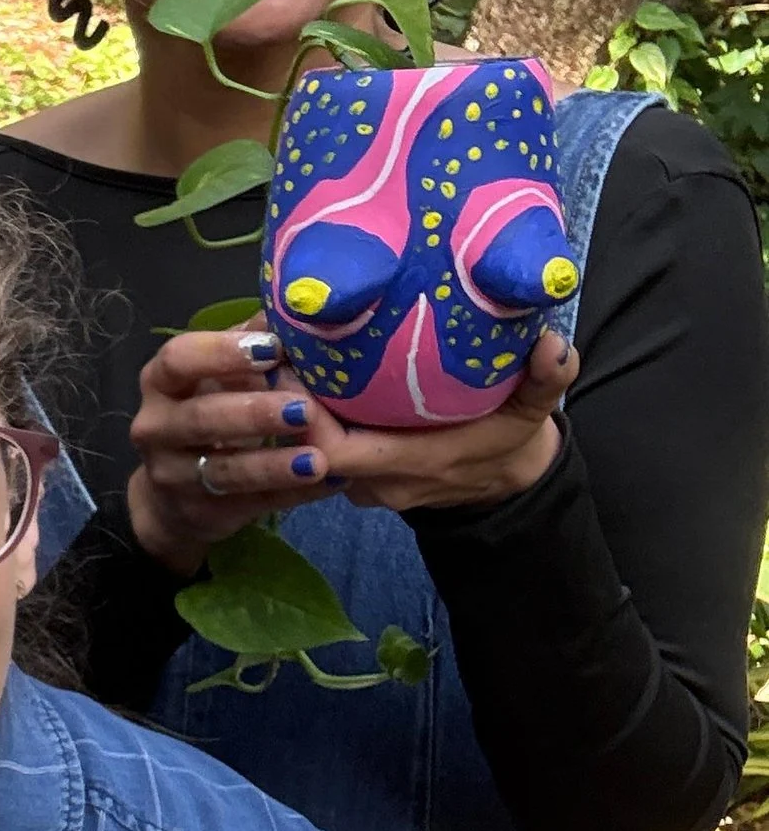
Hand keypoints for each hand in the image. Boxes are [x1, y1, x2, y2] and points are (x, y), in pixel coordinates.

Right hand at [125, 323, 338, 571]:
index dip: (222, 353)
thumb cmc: (209, 413)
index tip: (271, 350)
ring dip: (273, 463)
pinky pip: (250, 504)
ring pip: (222, 471)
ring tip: (319, 459)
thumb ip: (251, 342)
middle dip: (253, 412)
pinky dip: (292, 495)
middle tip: (304, 408)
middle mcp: (155, 428)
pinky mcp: (200, 513)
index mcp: (161, 382)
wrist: (174, 495)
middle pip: (199, 418)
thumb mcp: (219, 376)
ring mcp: (172, 476)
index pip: (178, 360)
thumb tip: (298, 306)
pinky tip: (330, 481)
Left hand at [303, 327, 574, 515]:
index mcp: (416, 463)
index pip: (339, 451)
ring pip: (312, 453)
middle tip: (276, 348)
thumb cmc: (513, 440)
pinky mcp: (360, 478)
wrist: (508, 484)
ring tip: (281, 356)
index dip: (307, 417)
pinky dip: (309, 422)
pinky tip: (300, 378)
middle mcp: (381, 482)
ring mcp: (367, 485)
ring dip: (294, 413)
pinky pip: (322, 451)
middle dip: (289, 406)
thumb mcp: (536, 409)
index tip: (292, 367)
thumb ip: (547, 378)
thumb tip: (554, 345)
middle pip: (311, 450)